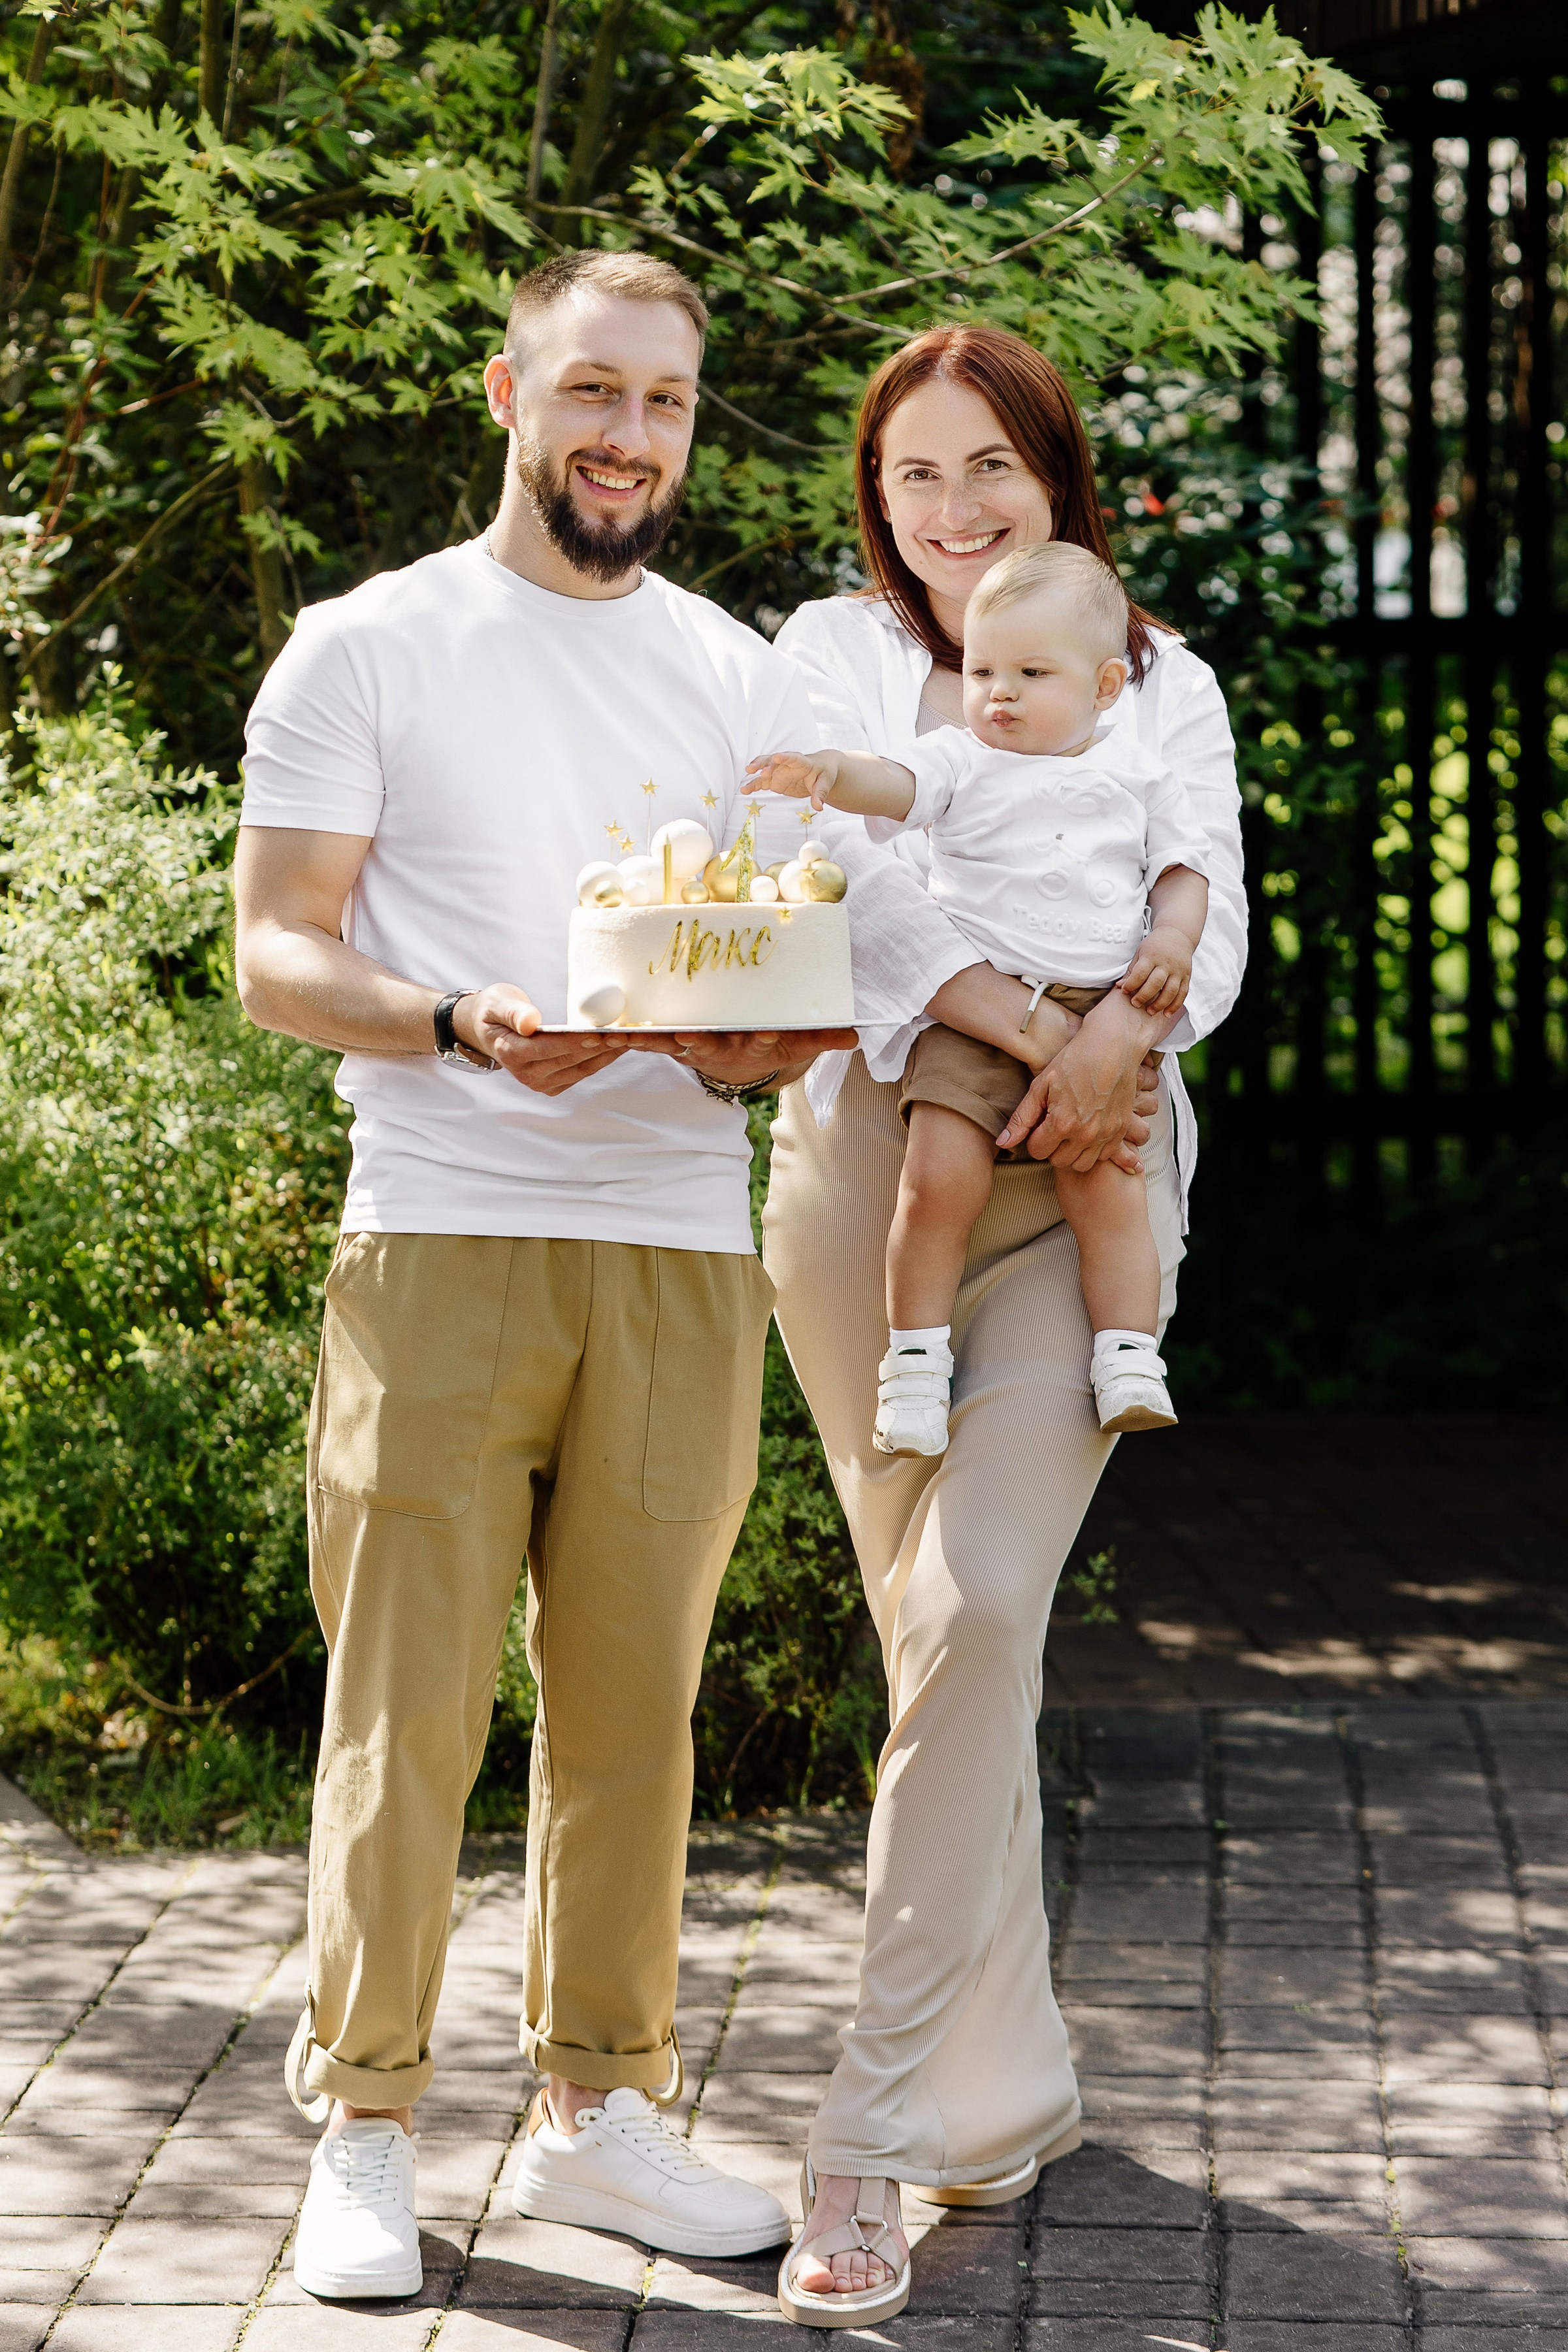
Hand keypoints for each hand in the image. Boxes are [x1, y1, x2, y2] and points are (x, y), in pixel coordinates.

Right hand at [454, 985, 628, 1093]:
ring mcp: (542, 1083)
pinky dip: (604, 1057)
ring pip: (583, 1068)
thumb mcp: (498, 1003)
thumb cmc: (495, 1011)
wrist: (490, 1030)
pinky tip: (621, 1043)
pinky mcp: (555, 1084)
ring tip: (633, 1036)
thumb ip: (514, 1012)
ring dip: (609, 1053)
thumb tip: (529, 1022)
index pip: (548, 1049)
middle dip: (601, 1045)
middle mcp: (527, 1075)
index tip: (600, 1033)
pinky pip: (584, 1071)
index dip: (575, 1042)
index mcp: (511, 1054)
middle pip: (571, 1059)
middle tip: (629, 1032)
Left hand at [637, 1026, 857, 1087]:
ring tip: (635, 1035)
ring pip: (674, 1043)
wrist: (741, 1063)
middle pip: (712, 1044)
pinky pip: (650, 1040)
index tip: (769, 1033)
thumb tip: (855, 1036)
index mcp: (754, 1045)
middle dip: (700, 1040)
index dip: (765, 1038)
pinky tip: (611, 1032)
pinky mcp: (673, 1042)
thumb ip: (822, 1037)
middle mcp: (723, 1047)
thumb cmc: (771, 1044)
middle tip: (688, 1036)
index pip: (762, 1042)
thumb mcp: (798, 1044)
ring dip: (656, 1040)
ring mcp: (696, 1046)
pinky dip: (632, 1036)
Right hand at [742, 751, 837, 810]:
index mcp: (801, 762)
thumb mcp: (825, 783)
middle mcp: (786, 764)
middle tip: (761, 771)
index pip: (793, 757)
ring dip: (756, 769)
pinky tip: (744, 791)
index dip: (785, 757)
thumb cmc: (823, 774)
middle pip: (774, 760)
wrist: (818, 772)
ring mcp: (778, 771)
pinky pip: (760, 782)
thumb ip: (820, 794)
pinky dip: (752, 786)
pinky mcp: (773, 780)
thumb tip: (818, 806)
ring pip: (763, 767)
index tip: (777, 756)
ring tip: (748, 773)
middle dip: (767, 764)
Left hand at [996, 992, 1172, 1171]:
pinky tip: (1090, 1130)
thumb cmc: (1074, 1060)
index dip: (1034, 1138)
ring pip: (1081, 1164)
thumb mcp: (1041, 1085)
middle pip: (1059, 1161)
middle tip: (1055, 1125)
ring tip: (1072, 1131)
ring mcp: (1106, 1134)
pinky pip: (1104, 1156)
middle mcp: (1085, 1134)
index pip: (1037, 1152)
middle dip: (1052, 1147)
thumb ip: (1022, 1118)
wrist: (1114, 1046)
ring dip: (1073, 1152)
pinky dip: (1095, 1149)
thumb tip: (1003, 1143)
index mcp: (1062, 1123)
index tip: (1041, 1122)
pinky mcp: (1122, 1131)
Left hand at [1119, 925, 1192, 1014]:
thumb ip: (1132, 970)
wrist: (1178, 934)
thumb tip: (1120, 987)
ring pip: (1170, 991)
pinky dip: (1175, 1005)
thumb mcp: (1141, 952)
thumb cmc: (1155, 945)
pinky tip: (1167, 1013)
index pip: (1140, 973)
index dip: (1131, 984)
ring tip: (1150, 1011)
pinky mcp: (1187, 976)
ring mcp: (1178, 970)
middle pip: (1155, 983)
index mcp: (1152, 956)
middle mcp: (1166, 963)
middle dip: (1144, 996)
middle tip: (1135, 1004)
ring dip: (1160, 1004)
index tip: (1124, 991)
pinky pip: (1182, 993)